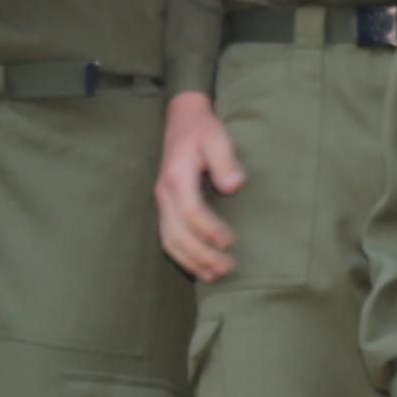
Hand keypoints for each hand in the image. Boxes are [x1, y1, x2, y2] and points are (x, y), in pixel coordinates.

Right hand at [157, 92, 243, 279]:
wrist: (182, 120)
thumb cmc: (202, 129)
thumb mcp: (216, 136)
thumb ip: (225, 160)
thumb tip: (234, 186)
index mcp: (176, 176)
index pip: (190, 211)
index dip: (210, 230)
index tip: (230, 242)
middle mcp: (164, 193)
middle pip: (178, 233)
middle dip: (201, 254)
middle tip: (227, 268)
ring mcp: (162, 202)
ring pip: (170, 241)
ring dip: (192, 261)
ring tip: (215, 276)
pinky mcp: (165, 208)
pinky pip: (168, 239)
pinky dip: (183, 257)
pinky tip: (200, 269)